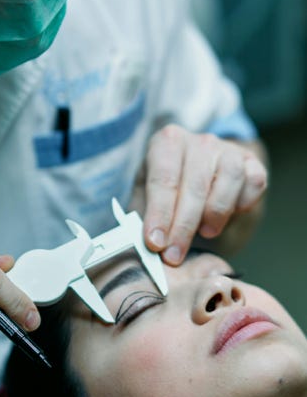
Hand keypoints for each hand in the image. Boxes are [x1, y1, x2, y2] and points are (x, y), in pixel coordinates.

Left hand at [139, 125, 267, 264]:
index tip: (155, 243)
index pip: (162, 180)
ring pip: (228, 181)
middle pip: (194, 185)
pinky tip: (227, 217)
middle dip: (183, 227)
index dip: (159, 214)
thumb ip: (142, 216)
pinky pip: (254, 183)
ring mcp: (227, 149)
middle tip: (174, 255)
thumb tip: (143, 245)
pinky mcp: (251, 162)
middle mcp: (198, 141)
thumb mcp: (145, 196)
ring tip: (205, 233)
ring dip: (216, 214)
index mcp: (166, 143)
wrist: (197, 174)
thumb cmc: (166, 189)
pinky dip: (243, 204)